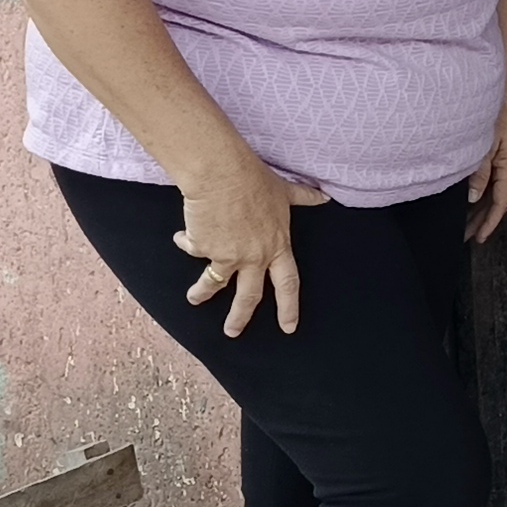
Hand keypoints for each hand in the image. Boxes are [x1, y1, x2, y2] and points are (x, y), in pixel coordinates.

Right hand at [176, 154, 329, 335]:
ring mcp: (227, 256)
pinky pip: (193, 249)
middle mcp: (253, 257)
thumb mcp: (283, 190)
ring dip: (201, 293)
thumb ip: (303, 197)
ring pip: (213, 284)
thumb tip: (325, 196)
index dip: (289, 308)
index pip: (288, 284)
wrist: (221, 173)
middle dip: (239, 318)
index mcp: (276, 246)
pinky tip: (182, 236)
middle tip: (233, 332)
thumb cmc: (254, 178)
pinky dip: (186, 241)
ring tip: (194, 299)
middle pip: (249, 297)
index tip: (288, 327)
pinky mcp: (203, 248)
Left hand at [466, 93, 506, 241]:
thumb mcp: (484, 146)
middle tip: (467, 235)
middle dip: (483, 219)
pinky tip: (475, 196)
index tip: (478, 238)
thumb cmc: (498, 112)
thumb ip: (479, 173)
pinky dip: (486, 191)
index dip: (488, 223)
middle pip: (499, 201)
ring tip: (468, 220)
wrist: (506, 88)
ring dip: (483, 206)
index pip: (500, 204)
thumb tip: (473, 196)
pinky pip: (497, 179)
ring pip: (497, 191)